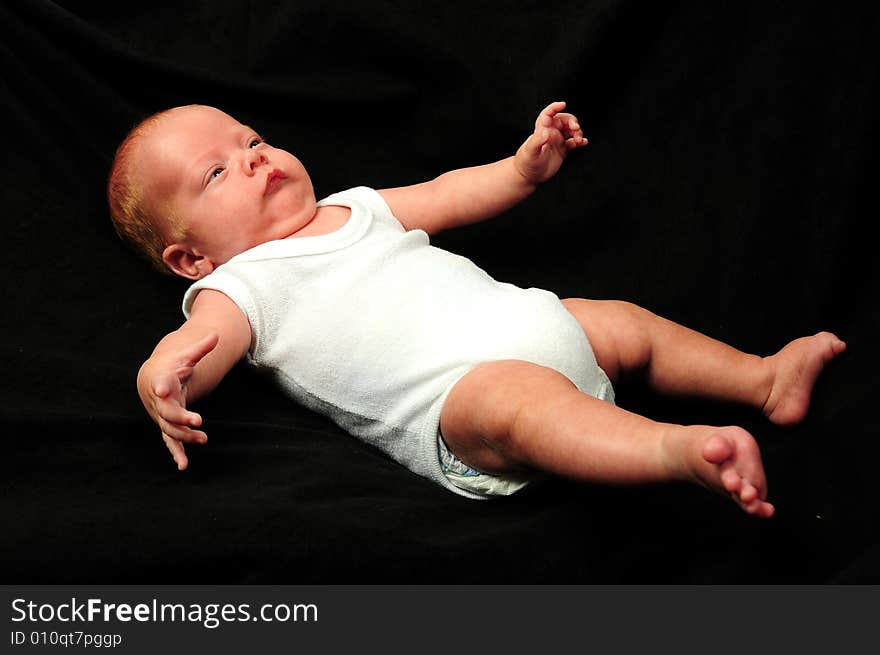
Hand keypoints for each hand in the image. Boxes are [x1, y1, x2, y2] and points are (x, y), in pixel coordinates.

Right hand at [137, 332, 218, 469]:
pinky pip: (170, 441)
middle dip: (181, 418)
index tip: (163, 390)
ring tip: (203, 439)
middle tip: (198, 421)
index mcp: (161, 381)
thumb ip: (201, 348)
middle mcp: (159, 402)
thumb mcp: (186, 356)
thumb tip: (217, 334)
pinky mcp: (167, 426)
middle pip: (167, 413)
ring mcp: (162, 416)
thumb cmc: (172, 365)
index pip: (160, 384)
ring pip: (170, 430)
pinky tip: (183, 466)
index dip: (161, 387)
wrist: (153, 378)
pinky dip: (176, 453)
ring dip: (184, 436)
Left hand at [514, 101, 587, 184]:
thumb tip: (547, 132)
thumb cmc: (527, 162)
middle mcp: (550, 133)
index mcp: (542, 129)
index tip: (563, 104)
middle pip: (564, 120)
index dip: (555, 107)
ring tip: (578, 139)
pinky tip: (583, 142)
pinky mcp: (562, 149)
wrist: (529, 175)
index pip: (548, 114)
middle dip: (572, 121)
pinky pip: (573, 142)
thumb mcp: (531, 151)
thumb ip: (538, 140)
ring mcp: (557, 141)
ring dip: (577, 132)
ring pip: (571, 130)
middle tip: (576, 128)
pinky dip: (580, 141)